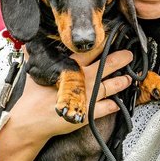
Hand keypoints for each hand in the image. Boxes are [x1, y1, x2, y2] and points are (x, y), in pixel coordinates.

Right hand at [8, 50, 133, 139]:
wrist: (31, 121)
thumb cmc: (33, 97)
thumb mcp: (34, 73)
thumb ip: (36, 58)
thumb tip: (30, 45)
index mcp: (70, 67)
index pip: (91, 51)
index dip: (103, 44)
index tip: (111, 39)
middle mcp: (82, 80)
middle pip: (107, 65)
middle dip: (121, 59)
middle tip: (129, 55)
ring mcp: (87, 97)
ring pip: (111, 86)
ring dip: (122, 81)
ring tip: (129, 78)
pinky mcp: (89, 113)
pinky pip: (107, 107)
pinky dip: (114, 105)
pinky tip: (118, 102)